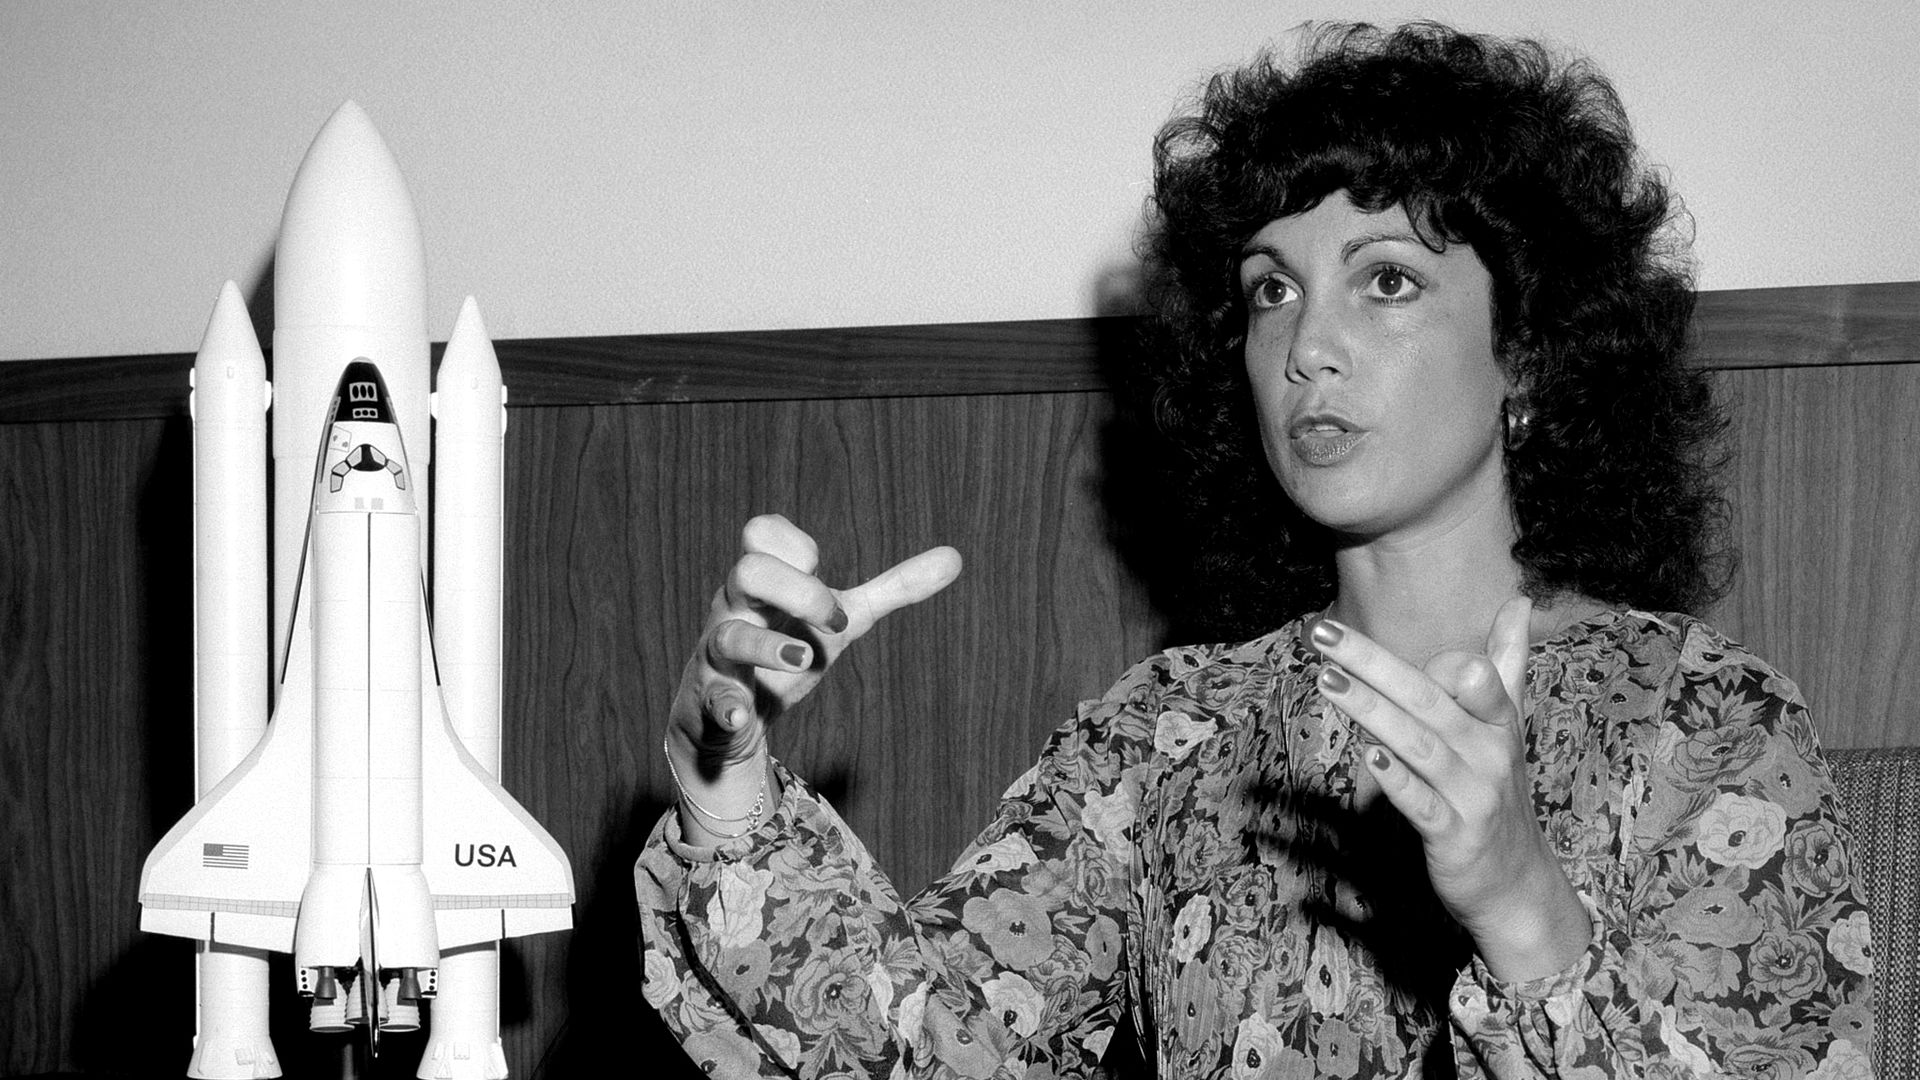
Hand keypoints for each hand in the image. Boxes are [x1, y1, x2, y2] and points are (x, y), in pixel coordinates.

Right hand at [666, 515, 961, 831]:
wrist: (728, 721)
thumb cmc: (784, 654)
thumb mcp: (842, 621)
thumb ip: (894, 589)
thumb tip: (956, 556)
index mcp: (764, 583)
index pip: (762, 532)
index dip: (800, 547)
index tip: (825, 578)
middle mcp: (734, 610)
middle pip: (748, 570)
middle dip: (799, 590)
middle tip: (834, 621)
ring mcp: (720, 656)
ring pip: (728, 634)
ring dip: (768, 644)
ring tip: (805, 658)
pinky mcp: (712, 701)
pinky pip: (712, 699)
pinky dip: (726, 707)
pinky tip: (740, 716)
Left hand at [1310, 597, 1589, 981]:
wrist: (1518, 884)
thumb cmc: (1498, 793)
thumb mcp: (1508, 727)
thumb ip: (1508, 664)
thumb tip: (1519, 601)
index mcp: (1501, 723)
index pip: (1473, 674)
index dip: (1438, 660)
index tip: (1389, 647)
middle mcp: (1490, 753)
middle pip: (1428, 699)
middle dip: (1374, 662)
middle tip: (1323, 634)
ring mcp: (1474, 796)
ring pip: (1419, 745)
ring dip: (1372, 710)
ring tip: (1327, 681)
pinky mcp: (1455, 836)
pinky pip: (1424, 805)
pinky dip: (1399, 781)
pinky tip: (1370, 758)